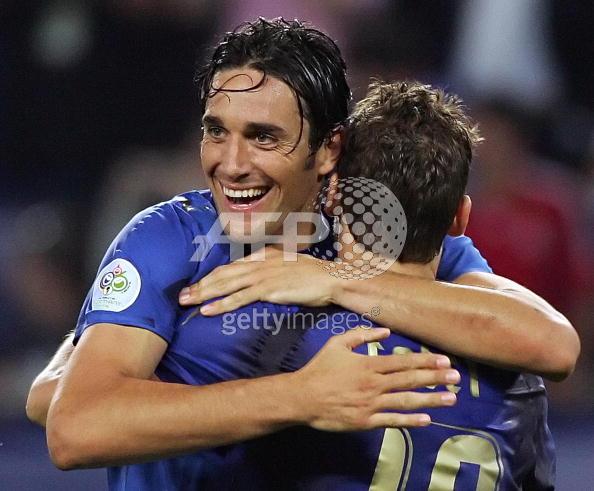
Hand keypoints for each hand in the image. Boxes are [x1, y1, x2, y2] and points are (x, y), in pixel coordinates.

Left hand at [179, 246, 337, 314]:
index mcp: (262, 257)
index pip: (230, 267)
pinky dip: (221, 304)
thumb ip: (270, 269)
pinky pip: (239, 298)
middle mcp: (258, 263)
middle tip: (181, 296)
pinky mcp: (267, 289)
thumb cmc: (313, 275)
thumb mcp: (288, 266)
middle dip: (200, 285)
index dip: (211, 276)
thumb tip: (256, 279)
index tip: (196, 285)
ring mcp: (262, 275)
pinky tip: (207, 310)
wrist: (330, 279)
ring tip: (186, 302)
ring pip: (226, 285)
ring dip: (204, 294)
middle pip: (223, 274)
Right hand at [292, 327, 458, 429]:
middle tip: (456, 377)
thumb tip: (385, 332)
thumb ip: (361, 336)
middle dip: (435, 378)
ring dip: (430, 399)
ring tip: (451, 398)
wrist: (302, 397)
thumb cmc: (320, 368)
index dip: (425, 361)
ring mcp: (371, 404)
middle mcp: (374, 384)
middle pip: (410, 380)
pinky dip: (409, 421)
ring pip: (406, 401)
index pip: (403, 362)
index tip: (444, 360)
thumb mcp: (337, 343)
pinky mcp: (365, 422)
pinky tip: (426, 420)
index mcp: (369, 365)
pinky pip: (392, 421)